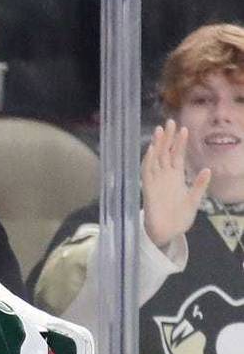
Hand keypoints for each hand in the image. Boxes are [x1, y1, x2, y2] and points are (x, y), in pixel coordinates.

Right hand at [142, 119, 211, 250]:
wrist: (167, 231)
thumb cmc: (180, 217)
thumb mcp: (194, 200)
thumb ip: (199, 185)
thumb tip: (208, 169)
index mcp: (176, 177)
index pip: (177, 156)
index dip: (180, 143)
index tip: (184, 129)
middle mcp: (164, 175)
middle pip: (165, 152)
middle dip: (168, 138)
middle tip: (171, 122)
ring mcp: (155, 180)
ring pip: (155, 158)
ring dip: (158, 145)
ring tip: (161, 130)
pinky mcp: (148, 187)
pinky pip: (147, 171)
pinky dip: (148, 160)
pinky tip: (152, 149)